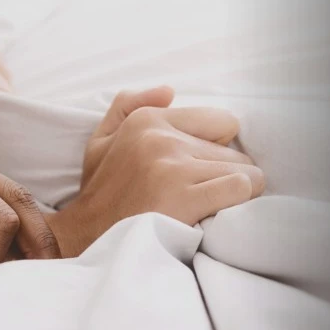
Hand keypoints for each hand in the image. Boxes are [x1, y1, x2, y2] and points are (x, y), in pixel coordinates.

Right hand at [47, 87, 264, 256]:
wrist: (85, 238)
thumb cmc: (100, 193)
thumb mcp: (100, 141)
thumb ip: (126, 106)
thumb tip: (168, 91)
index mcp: (145, 120)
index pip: (221, 121)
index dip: (215, 148)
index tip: (198, 169)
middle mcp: (159, 138)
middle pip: (234, 150)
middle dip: (223, 172)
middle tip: (199, 192)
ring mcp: (171, 167)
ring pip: (244, 171)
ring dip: (233, 192)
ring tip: (207, 205)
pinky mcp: (183, 197)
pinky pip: (241, 188)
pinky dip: (238, 203)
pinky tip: (215, 213)